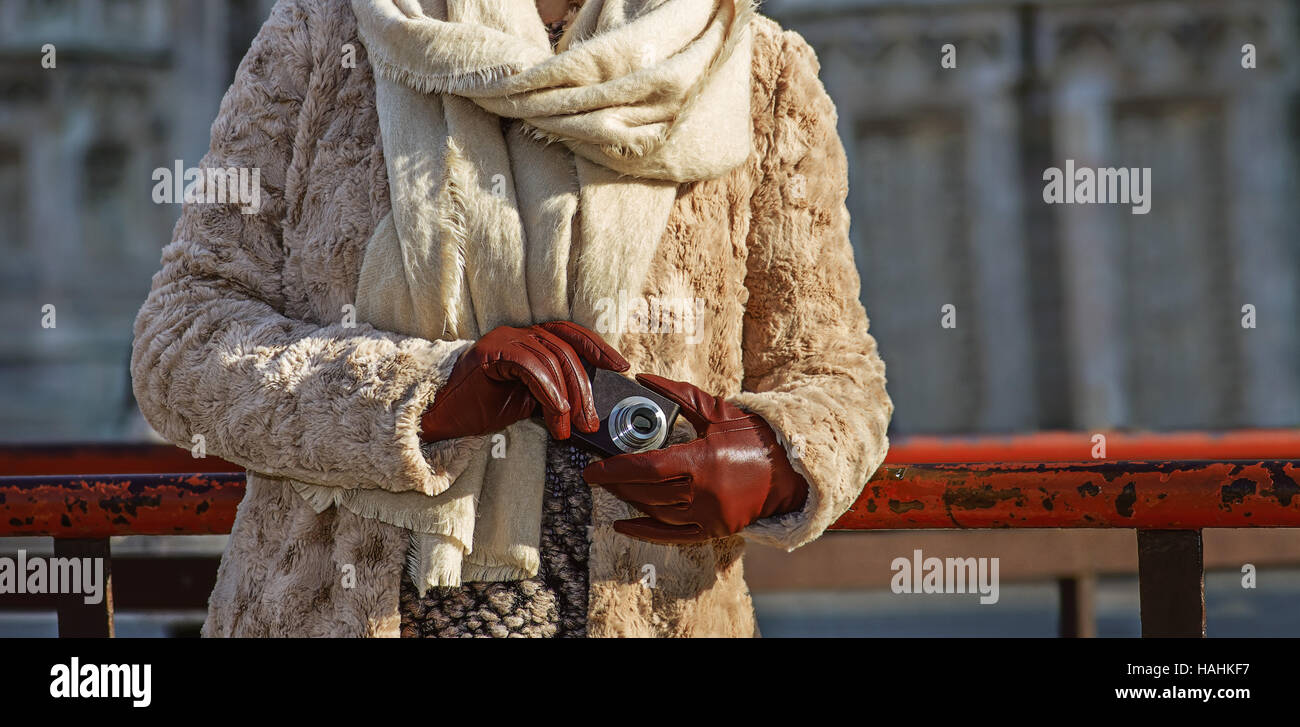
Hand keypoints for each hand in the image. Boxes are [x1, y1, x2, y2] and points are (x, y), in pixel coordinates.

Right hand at [420, 321, 627, 441]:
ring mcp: (503, 339)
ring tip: (567, 427)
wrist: (444, 420)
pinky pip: (531, 366)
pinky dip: (548, 391)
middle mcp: (517, 333)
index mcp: (529, 339)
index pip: (570, 334)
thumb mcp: (530, 400)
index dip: (597, 347)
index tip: (620, 366)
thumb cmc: (483, 411)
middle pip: (565, 350)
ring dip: (566, 398)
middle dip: (583, 388)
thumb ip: (557, 394)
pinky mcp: (491, 353)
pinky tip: (555, 414)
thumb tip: (590, 406)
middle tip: (590, 420)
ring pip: (551, 359)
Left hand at [582, 374, 808, 543]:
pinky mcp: (714, 531)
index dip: (615, 469)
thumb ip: (678, 395)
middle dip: (617, 483)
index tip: (592, 469)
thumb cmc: (752, 437)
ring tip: (613, 488)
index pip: (648, 468)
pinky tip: (624, 525)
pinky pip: (673, 535)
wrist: (790, 471)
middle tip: (596, 474)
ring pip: (657, 513)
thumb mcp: (717, 411)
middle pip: (647, 492)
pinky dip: (645, 532)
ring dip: (630, 501)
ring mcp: (710, 516)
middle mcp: (705, 493)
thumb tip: (642, 379)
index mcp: (704, 461)